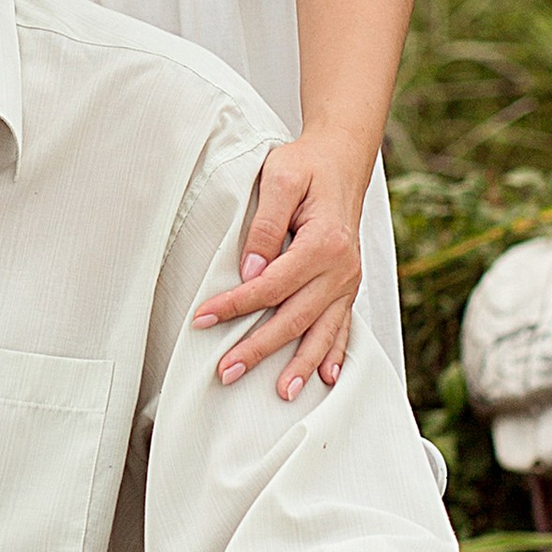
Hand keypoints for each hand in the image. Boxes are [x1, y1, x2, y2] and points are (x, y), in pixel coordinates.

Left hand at [190, 128, 370, 399]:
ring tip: (282, 392)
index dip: (237, 305)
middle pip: (295, 316)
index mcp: (323, 242)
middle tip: (226, 372)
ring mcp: (348, 279)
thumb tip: (251, 269)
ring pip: (322, 330)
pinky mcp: (348, 285)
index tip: (203, 318)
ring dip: (301, 364)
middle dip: (259, 348)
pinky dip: (336, 353)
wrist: (342, 159)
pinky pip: (344, 325)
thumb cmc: (306, 166)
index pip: (272, 284)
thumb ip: (264, 224)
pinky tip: (328, 378)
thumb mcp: (279, 178)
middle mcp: (341, 267)